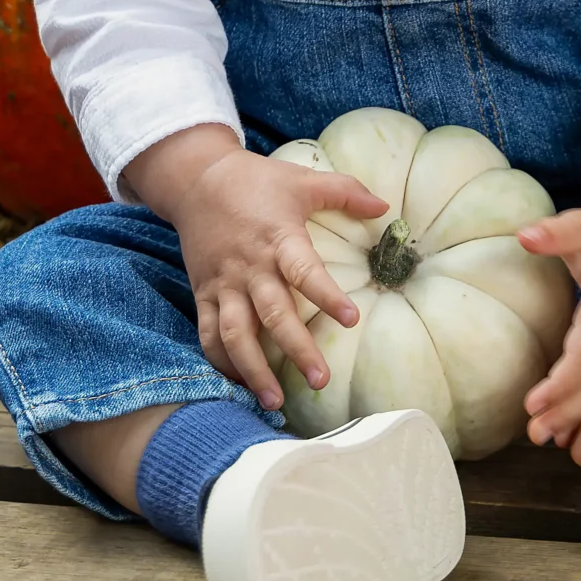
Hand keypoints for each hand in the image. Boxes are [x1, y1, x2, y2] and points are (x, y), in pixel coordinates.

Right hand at [126, 124, 386, 409]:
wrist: (196, 179)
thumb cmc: (257, 181)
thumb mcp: (302, 180)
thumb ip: (344, 192)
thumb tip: (384, 208)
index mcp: (279, 238)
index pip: (305, 271)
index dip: (327, 296)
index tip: (351, 320)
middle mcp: (251, 267)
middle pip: (273, 314)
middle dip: (296, 349)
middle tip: (320, 380)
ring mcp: (224, 284)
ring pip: (236, 334)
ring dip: (254, 369)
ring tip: (275, 401)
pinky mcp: (203, 292)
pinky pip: (208, 333)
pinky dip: (221, 361)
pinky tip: (240, 384)